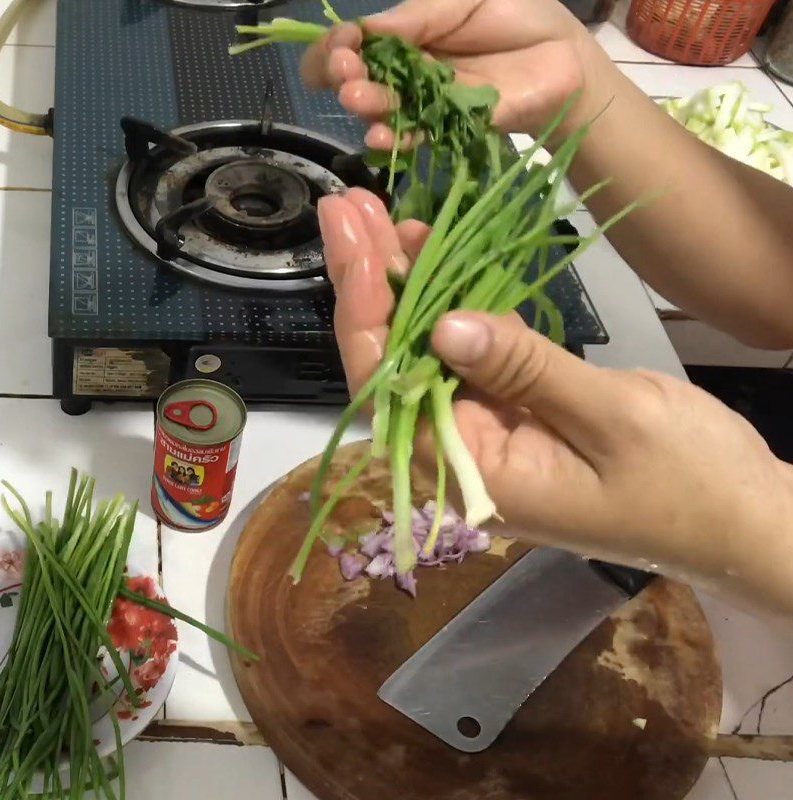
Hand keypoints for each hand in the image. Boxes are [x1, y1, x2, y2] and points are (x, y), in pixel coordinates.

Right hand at [300, 0, 609, 143]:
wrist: (562, 56)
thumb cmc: (516, 16)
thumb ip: (420, 16)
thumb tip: (367, 29)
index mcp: (407, 33)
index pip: (360, 41)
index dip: (339, 45)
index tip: (339, 47)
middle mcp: (409, 71)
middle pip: (365, 77)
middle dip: (346, 74)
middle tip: (344, 74)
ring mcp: (427, 103)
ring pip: (387, 108)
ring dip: (368, 106)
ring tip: (356, 100)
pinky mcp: (450, 130)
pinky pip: (419, 136)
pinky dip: (398, 139)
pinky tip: (379, 136)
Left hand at [318, 189, 792, 615]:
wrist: (740, 517)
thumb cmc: (689, 481)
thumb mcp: (612, 418)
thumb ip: (524, 369)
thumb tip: (442, 324)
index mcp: (477, 476)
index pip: (392, 390)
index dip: (366, 312)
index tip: (353, 239)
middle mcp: (467, 458)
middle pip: (396, 366)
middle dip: (370, 286)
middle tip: (350, 208)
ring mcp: (490, 435)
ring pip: (427, 355)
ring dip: (405, 286)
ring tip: (382, 217)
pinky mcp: (514, 414)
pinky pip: (470, 356)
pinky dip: (453, 303)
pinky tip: (437, 255)